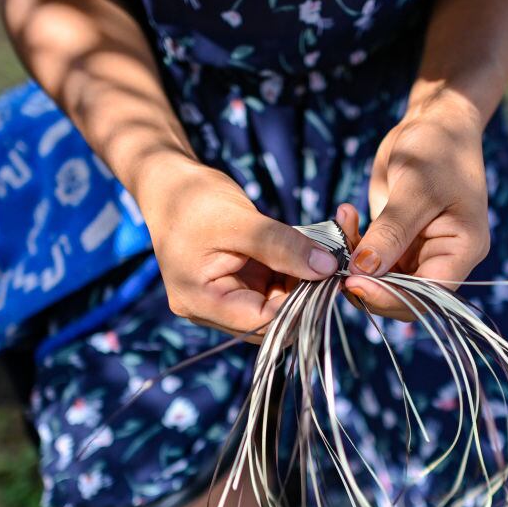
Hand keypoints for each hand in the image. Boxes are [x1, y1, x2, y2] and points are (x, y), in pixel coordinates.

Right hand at [136, 156, 338, 340]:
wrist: (170, 184)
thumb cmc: (193, 199)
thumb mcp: (240, 220)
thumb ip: (283, 246)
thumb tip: (327, 267)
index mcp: (202, 302)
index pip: (264, 323)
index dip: (301, 304)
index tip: (331, 273)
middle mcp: (212, 309)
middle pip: (274, 318)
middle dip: (308, 290)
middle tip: (338, 256)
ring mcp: (226, 298)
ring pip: (280, 303)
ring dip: (307, 278)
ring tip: (330, 244)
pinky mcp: (239, 283)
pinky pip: (276, 286)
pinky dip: (298, 268)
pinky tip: (315, 246)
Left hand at [345, 91, 490, 319]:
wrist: (435, 121)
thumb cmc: (438, 147)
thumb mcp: (415, 187)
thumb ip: (391, 232)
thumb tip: (363, 272)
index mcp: (463, 249)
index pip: (428, 294)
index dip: (390, 296)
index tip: (352, 283)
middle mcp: (444, 258)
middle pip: (402, 295)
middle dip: (366, 282)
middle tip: (335, 260)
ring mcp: (419, 252)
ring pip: (381, 279)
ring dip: (353, 261)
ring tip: (343, 220)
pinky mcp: (397, 242)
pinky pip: (370, 259)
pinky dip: (352, 243)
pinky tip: (345, 213)